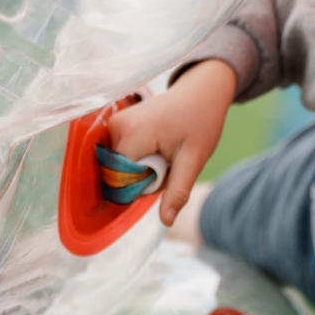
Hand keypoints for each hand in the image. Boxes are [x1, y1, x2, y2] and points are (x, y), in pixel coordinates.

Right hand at [107, 60, 236, 226]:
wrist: (201, 92)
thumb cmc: (201, 122)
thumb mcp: (194, 160)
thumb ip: (178, 191)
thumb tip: (166, 221)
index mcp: (133, 132)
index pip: (120, 179)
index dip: (140, 187)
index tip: (165, 176)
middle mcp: (116, 126)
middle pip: (118, 174)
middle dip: (142, 179)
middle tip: (170, 163)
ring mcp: (113, 124)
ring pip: (119, 167)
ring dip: (141, 170)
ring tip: (165, 154)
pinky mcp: (115, 125)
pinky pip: (120, 157)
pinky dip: (137, 160)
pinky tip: (156, 149)